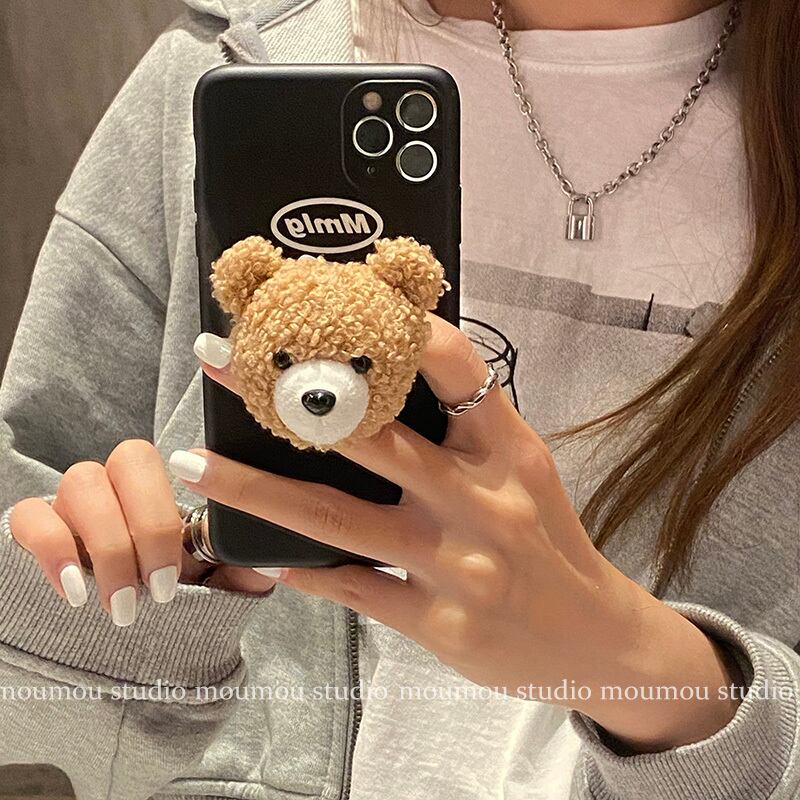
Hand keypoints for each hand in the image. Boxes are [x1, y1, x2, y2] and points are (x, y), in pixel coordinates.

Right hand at [9, 440, 276, 625]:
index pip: (170, 459)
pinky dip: (52, 548)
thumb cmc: (177, 598)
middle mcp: (121, 482)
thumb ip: (243, 566)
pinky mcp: (37, 526)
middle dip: (145, 529)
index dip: (167, 510)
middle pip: (126, 459)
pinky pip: (30, 515)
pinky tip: (74, 590)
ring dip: (106, 547)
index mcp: (165, 488)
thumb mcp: (217, 584)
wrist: (129, 636)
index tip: (177, 571)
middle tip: (157, 591)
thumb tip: (274, 560)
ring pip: (80, 482)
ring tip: (122, 605)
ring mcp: (76, 500)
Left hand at [179, 317, 739, 750]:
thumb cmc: (545, 536)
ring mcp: (458, 565)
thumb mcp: (521, 468)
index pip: (457, 370)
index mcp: (507, 449)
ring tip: (196, 463)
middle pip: (373, 438)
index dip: (399, 329)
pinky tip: (254, 548)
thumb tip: (383, 374)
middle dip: (290, 396)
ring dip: (258, 488)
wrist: (589, 635)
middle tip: (220, 362)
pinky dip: (301, 566)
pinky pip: (353, 589)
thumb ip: (462, 426)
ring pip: (339, 519)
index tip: (333, 298)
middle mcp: (482, 501)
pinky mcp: (437, 623)